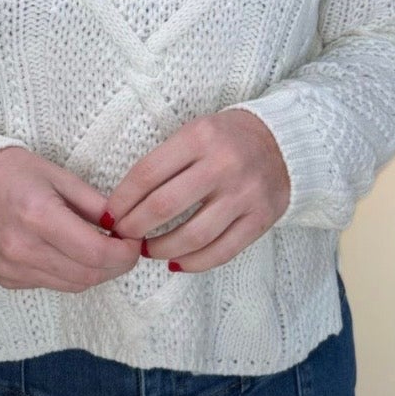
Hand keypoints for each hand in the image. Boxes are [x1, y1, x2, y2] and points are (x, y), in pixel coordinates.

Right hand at [0, 145, 142, 291]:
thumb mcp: (59, 176)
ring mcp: (13, 268)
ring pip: (73, 285)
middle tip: (124, 247)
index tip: (134, 242)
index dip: (124, 253)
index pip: (96, 253)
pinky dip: (69, 273)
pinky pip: (51, 283)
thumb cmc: (12, 172)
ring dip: (94, 271)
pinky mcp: (7, 279)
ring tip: (100, 248)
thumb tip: (124, 226)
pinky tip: (67, 251)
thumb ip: (94, 204)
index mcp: (39, 216)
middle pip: (88, 275)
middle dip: (115, 265)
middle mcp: (23, 249)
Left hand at [102, 110, 290, 272]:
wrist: (284, 142)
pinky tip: (176, 262)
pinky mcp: (261, 218)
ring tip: (147, 250)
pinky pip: (221, 251)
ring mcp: (244, 194)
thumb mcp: (195, 132)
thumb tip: (125, 203)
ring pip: (192, 236)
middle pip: (164, 207)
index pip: (147, 174)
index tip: (110, 215)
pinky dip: (193, 263)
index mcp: (199, 137)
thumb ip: (165, 162)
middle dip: (134, 227)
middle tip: (123, 235)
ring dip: (160, 249)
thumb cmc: (227, 138)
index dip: (122, 200)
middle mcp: (223, 165)